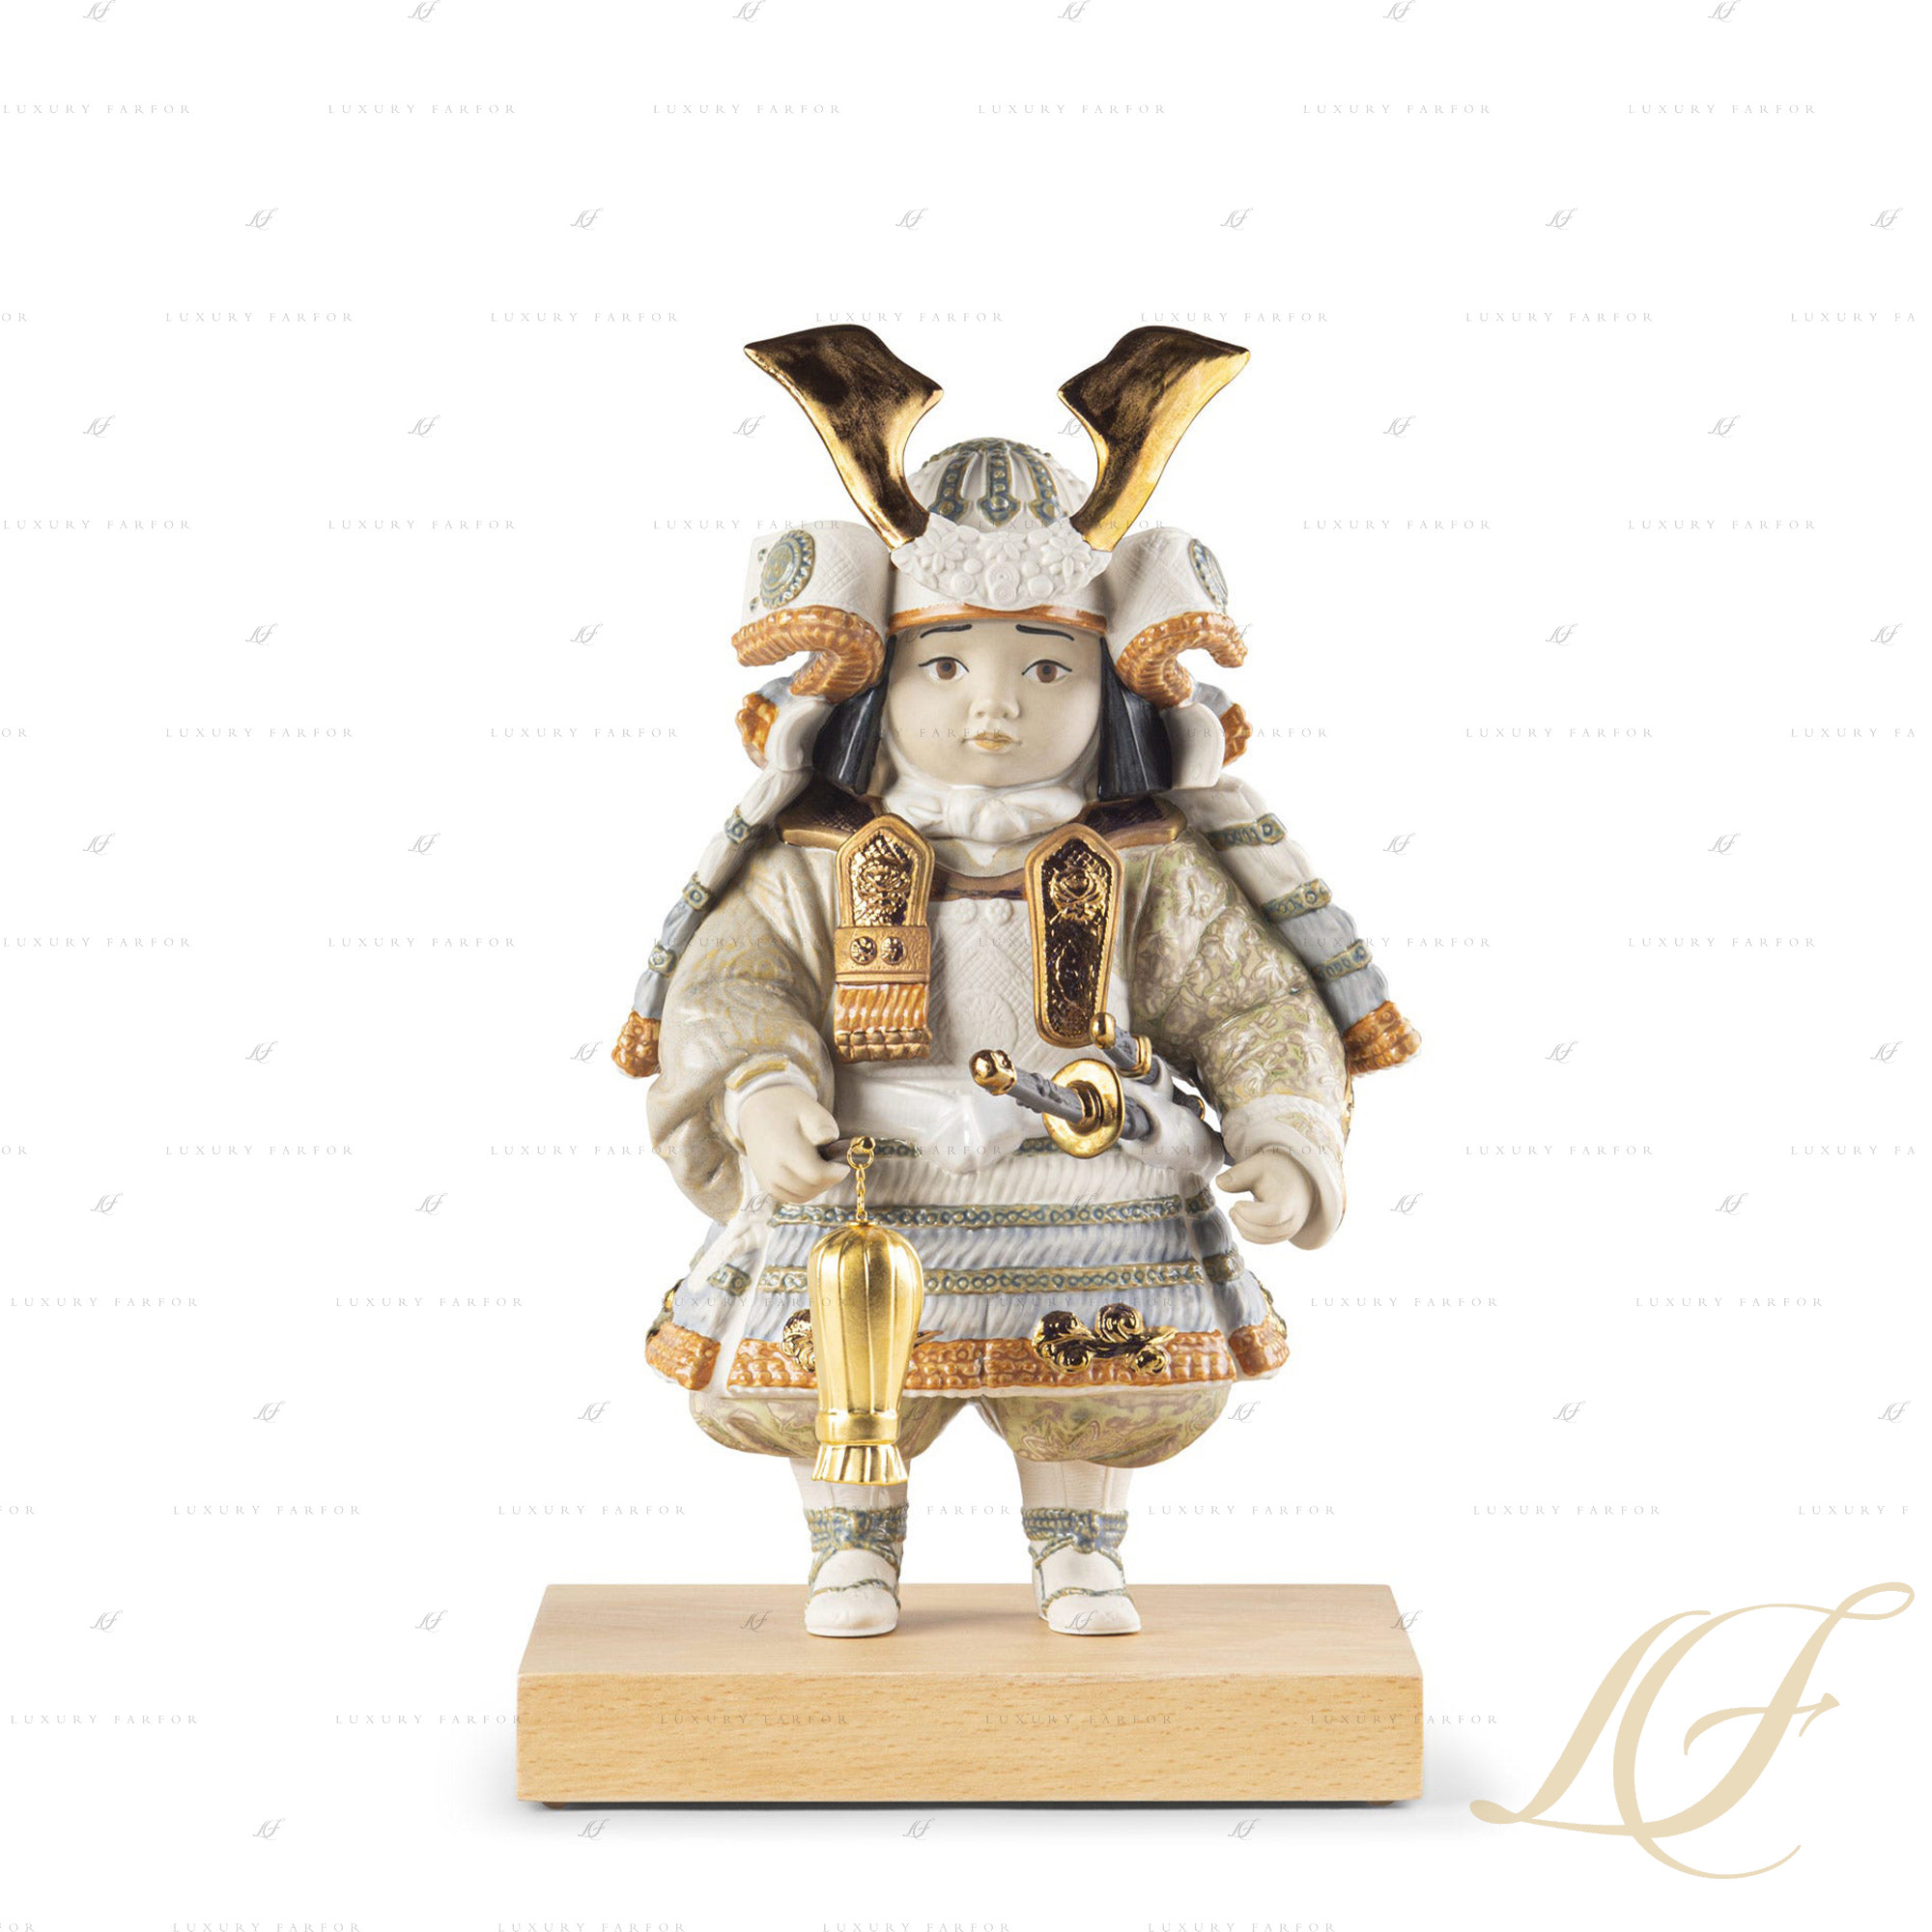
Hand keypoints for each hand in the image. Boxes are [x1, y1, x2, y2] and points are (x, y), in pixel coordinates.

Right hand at [738, 1085, 843, 1204]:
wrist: (758, 1109)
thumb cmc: (789, 1108)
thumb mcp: (810, 1109)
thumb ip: (822, 1125)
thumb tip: (829, 1140)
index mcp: (784, 1148)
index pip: (816, 1174)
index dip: (835, 1173)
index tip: (844, 1165)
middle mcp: (772, 1169)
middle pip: (811, 1188)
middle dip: (829, 1180)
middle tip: (834, 1165)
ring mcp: (767, 1179)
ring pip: (802, 1196)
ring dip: (818, 1187)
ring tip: (823, 1169)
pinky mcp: (765, 1184)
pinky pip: (791, 1197)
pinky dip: (805, 1191)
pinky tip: (810, 1175)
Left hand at [1215, 1150, 1314, 1244]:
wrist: (1295, 1182)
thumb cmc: (1275, 1173)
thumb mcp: (1257, 1166)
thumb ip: (1238, 1174)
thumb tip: (1218, 1183)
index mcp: (1290, 1200)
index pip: (1273, 1216)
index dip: (1250, 1213)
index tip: (1237, 1203)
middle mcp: (1293, 1219)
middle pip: (1265, 1230)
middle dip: (1243, 1220)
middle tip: (1232, 1208)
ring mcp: (1288, 1230)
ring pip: (1260, 1237)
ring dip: (1242, 1226)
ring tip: (1236, 1210)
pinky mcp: (1281, 1236)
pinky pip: (1260, 1240)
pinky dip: (1246, 1231)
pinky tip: (1242, 1217)